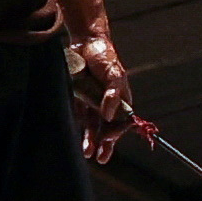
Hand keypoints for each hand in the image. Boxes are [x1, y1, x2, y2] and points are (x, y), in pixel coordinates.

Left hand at [67, 31, 134, 162]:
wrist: (84, 42)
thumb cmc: (105, 58)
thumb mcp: (114, 75)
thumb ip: (113, 96)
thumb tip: (109, 116)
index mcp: (122, 100)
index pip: (122, 122)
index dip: (116, 132)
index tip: (108, 138)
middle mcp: (108, 104)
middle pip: (108, 129)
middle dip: (106, 144)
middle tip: (101, 158)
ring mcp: (93, 103)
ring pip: (94, 127)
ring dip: (92, 141)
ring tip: (88, 154)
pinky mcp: (79, 99)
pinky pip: (80, 117)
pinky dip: (81, 130)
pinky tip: (81, 142)